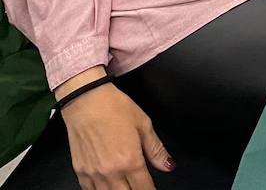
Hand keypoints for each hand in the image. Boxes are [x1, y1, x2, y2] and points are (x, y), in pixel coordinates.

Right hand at [58, 69, 174, 188]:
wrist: (86, 101)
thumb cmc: (115, 108)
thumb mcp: (144, 125)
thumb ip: (156, 150)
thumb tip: (168, 166)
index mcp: (130, 161)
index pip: (144, 189)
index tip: (153, 189)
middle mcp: (110, 172)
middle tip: (140, 186)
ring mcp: (93, 174)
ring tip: (126, 186)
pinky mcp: (79, 172)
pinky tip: (107, 186)